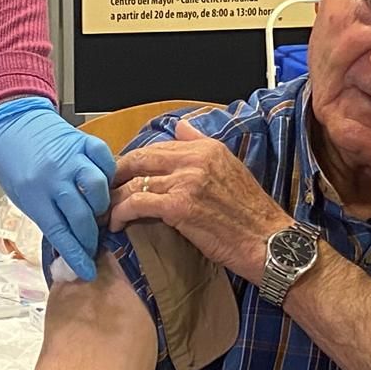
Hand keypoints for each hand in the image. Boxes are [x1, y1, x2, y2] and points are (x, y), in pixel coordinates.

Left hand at [0, 97, 115, 281]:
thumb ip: (46, 214)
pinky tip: (104, 184)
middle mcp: (54, 176)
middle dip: (90, 238)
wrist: (11, 121)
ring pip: (97, 188)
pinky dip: (108, 174)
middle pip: (81, 216)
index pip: (59, 232)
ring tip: (98, 212)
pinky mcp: (83, 141)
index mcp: (33, 193)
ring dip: (101, 206)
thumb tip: (68, 241)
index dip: (76, 255)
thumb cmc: (12, 161)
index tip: (86, 270)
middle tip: (92, 246)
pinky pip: (104, 160)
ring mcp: (71, 157)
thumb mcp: (21, 195)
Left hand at [111, 119, 294, 283]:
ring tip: (104, 212)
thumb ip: (202, 145)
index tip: (119, 177)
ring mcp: (187, 181)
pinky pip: (137, 203)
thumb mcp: (230, 169)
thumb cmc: (250, 215)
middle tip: (101, 192)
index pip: (156, 147)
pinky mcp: (180, 206)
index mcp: (206, 148)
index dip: (133, 162)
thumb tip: (181, 126)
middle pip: (139, 159)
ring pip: (134, 182)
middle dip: (115, 176)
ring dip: (113, 198)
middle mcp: (195, 158)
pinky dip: (120, 213)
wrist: (269, 243)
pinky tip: (116, 224)